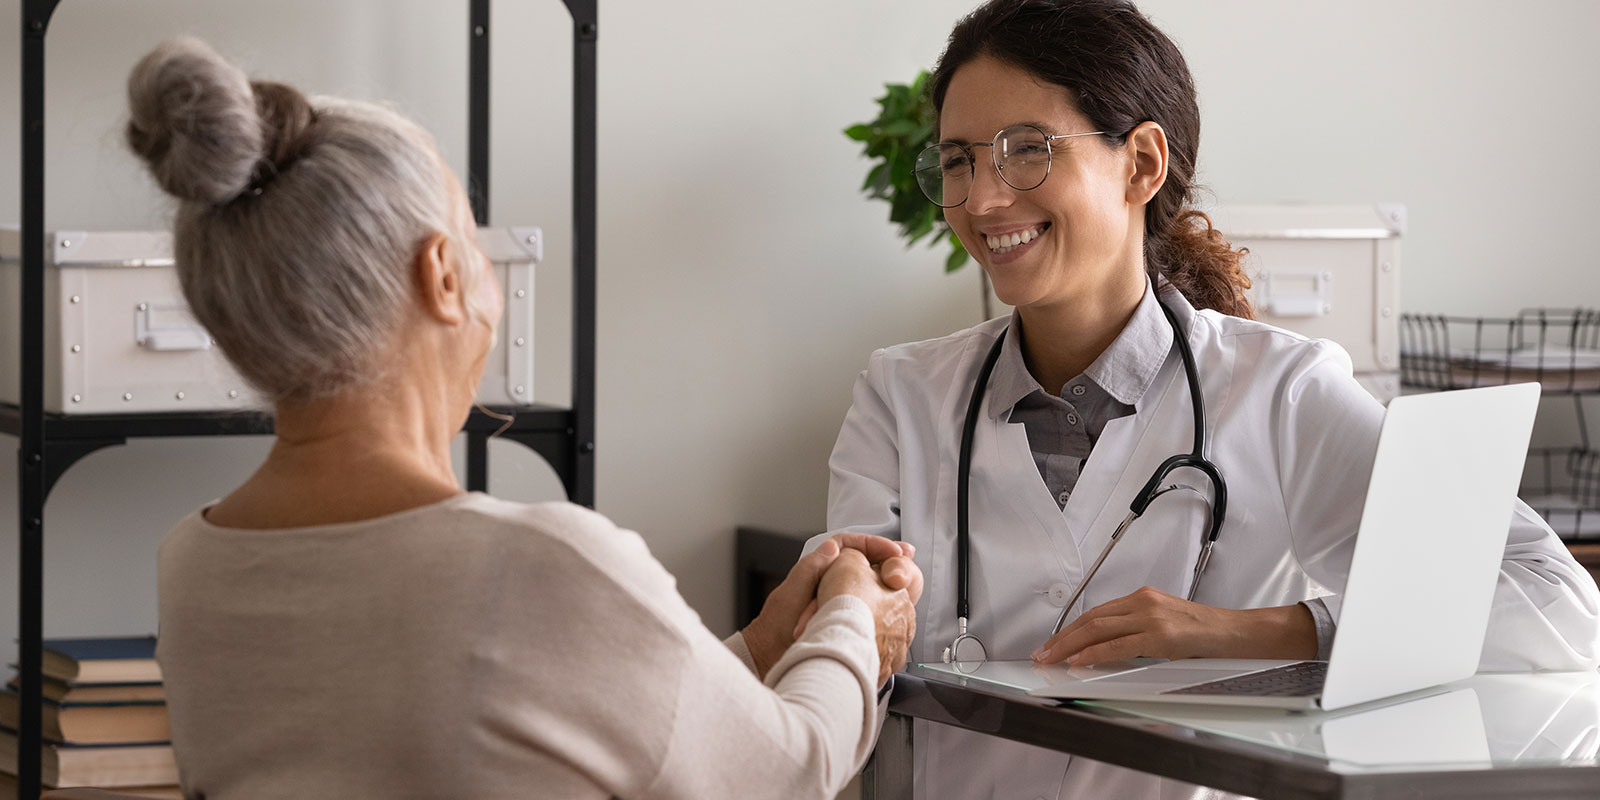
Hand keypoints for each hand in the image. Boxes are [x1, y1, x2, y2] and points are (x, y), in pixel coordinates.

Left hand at [741, 534, 913, 678]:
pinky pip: (870, 606)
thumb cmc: (775, 629)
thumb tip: (832, 547)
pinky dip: (884, 605)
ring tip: (906, 581)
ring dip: (888, 582)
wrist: (771, 658)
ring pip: (871, 583)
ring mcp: (841, 599)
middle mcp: (831, 580)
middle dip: (888, 560)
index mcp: (817, 568)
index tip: (893, 552)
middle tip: (907, 559)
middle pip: (866, 561)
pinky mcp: (847, 618)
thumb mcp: (791, 596)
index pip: (851, 545)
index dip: (874, 544)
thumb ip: (809, 569)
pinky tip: (897, 607)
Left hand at [1031, 586, 1316, 665]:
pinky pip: (1119, 645)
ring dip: (1070, 646)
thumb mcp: (1166, 624)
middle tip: (1042, 653)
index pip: (1097, 613)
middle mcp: (1143, 603)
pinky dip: (1095, 653)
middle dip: (1062, 638)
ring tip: (1051, 658)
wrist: (1237, 632)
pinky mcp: (1161, 636)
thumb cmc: (1205, 633)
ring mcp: (1151, 618)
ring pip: (1098, 629)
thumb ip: (1138, 631)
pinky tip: (1079, 661)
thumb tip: (1107, 649)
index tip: (1054, 642)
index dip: (1071, 629)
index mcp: (1142, 598)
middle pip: (1091, 619)